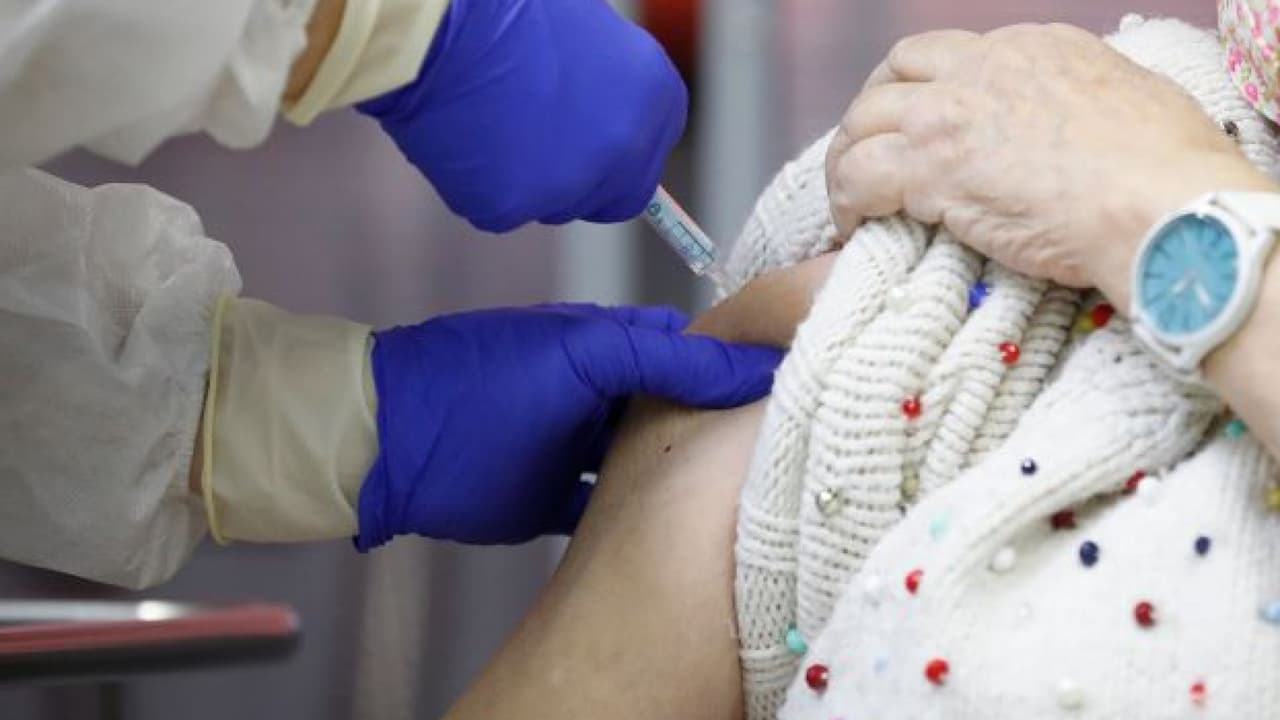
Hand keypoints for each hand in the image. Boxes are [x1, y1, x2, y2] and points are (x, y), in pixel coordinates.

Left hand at [354, 304, 781, 547]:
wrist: (391, 447)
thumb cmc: (486, 382)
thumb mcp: (582, 354)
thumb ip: (662, 358)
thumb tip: (748, 366)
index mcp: (606, 346)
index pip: (688, 349)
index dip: (735, 364)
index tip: (792, 387)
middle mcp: (598, 396)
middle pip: (674, 408)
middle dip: (717, 424)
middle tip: (780, 447)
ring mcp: (576, 451)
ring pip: (648, 461)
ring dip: (683, 474)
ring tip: (746, 492)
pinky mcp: (555, 503)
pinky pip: (611, 509)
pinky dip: (640, 517)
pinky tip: (680, 530)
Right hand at [359, 0, 686, 231]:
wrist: (440, 21)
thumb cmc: (506, 11)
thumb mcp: (586, 35)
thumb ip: (611, 90)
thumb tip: (606, 125)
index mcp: (655, 94)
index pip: (652, 157)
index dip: (622, 160)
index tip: (594, 151)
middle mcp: (625, 145)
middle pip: (616, 198)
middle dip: (585, 186)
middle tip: (540, 155)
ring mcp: (571, 183)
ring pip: (555, 206)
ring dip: (530, 183)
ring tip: (492, 124)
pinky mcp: (513, 207)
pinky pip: (499, 212)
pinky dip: (480, 187)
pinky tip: (464, 140)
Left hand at [825, 23, 1268, 304]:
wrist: (1160, 204)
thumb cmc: (1166, 169)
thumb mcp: (1125, 100)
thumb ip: (1078, 103)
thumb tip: (1069, 132)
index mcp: (1031, 47)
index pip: (949, 56)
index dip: (923, 91)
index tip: (921, 127)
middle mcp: (981, 68)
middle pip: (893, 75)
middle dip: (872, 113)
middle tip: (868, 155)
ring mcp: (949, 115)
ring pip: (861, 124)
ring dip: (848, 160)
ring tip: (851, 199)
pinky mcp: (929, 168)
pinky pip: (858, 177)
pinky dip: (847, 200)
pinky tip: (853, 225)